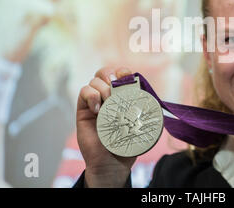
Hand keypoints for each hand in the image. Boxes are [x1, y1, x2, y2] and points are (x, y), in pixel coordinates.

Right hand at [76, 66, 136, 187]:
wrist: (112, 162)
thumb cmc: (127, 143)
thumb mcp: (141, 124)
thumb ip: (146, 109)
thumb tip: (150, 95)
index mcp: (122, 96)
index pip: (120, 73)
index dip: (123, 71)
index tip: (129, 79)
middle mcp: (107, 95)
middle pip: (105, 72)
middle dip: (111, 76)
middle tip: (116, 91)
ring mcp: (94, 101)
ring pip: (94, 80)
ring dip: (103, 88)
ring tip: (108, 104)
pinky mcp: (83, 109)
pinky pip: (83, 91)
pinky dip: (91, 96)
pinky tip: (98, 110)